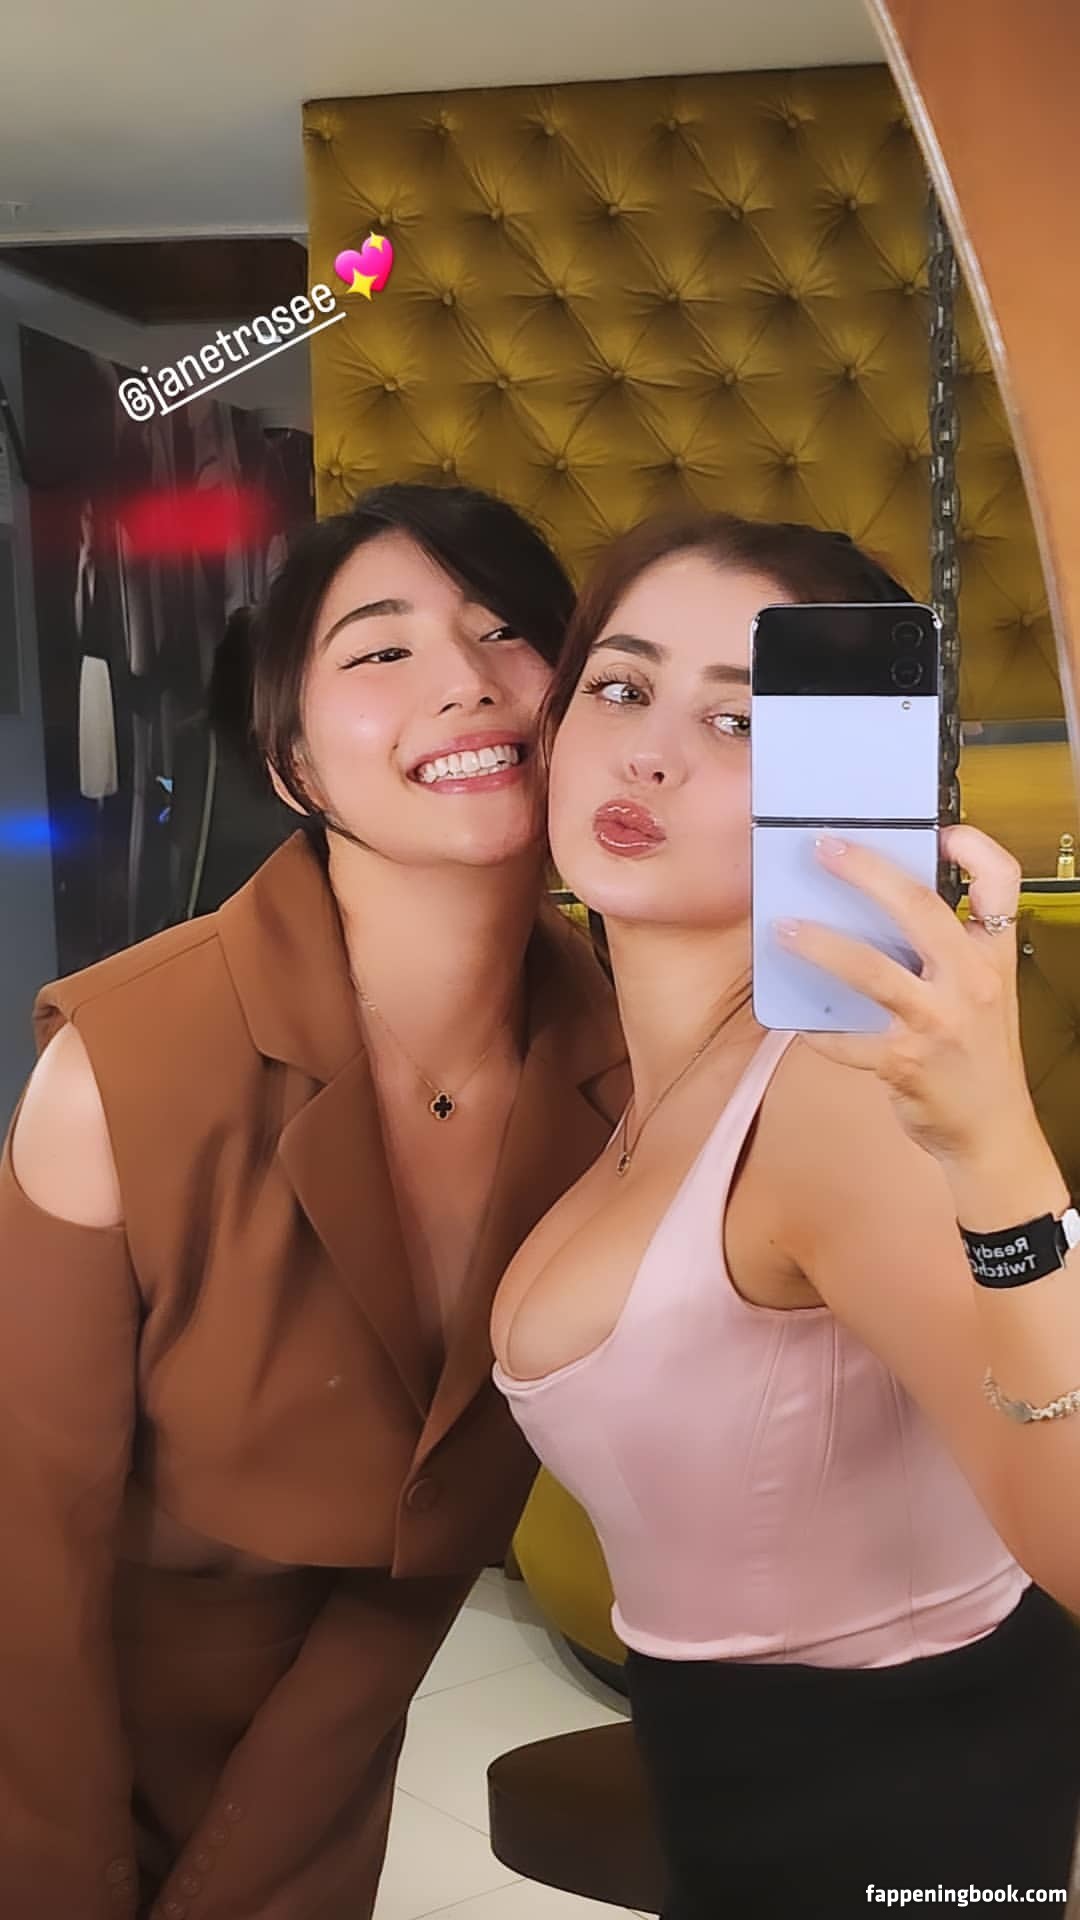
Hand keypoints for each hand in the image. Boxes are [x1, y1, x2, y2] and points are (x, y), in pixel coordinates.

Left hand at [773, 825, 1040, 1168]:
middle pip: (920, 909)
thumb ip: (951, 951)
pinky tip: (796, 1017)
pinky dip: (816, 1027)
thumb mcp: (985, 993)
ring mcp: (936, 1022)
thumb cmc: (979, 1056)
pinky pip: (845, 1038)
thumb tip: (886, 907)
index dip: (977, 850)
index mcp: (993, 957)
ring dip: (820, 944)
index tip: (943, 832)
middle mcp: (970, 983)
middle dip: (867, 873)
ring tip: (783, 928)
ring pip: (869, 969)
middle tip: (825, 849)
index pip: (1003, 885)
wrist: (992, 1131)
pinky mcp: (903, 1061)